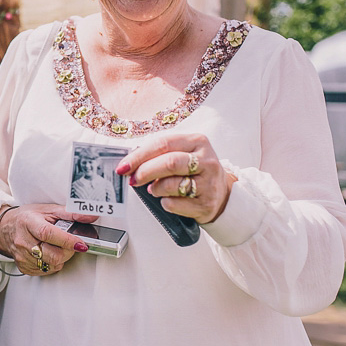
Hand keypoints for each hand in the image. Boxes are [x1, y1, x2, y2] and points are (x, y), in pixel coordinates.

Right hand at [0, 204, 94, 274]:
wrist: (5, 228)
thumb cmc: (27, 218)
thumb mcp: (47, 209)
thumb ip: (70, 213)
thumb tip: (90, 216)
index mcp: (29, 222)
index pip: (48, 234)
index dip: (67, 240)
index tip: (81, 244)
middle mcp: (23, 241)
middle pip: (52, 255)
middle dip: (68, 251)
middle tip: (71, 244)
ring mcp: (22, 256)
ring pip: (51, 265)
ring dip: (61, 258)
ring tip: (57, 247)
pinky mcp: (23, 267)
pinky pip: (45, 271)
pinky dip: (52, 264)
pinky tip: (48, 253)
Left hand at [116, 134, 235, 223]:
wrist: (221, 194)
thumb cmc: (195, 172)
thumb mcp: (183, 155)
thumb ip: (159, 155)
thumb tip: (130, 164)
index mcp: (197, 141)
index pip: (163, 144)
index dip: (139, 156)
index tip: (124, 166)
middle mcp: (206, 160)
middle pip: (168, 162)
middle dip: (144, 172)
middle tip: (133, 180)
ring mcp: (209, 182)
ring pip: (171, 184)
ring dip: (155, 189)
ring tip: (155, 189)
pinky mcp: (206, 203)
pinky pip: (175, 204)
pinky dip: (165, 203)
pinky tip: (168, 199)